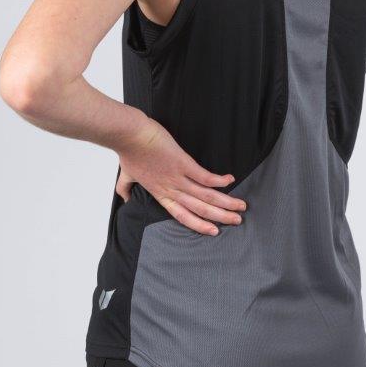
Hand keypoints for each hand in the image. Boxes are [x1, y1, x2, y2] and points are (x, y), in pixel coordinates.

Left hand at [116, 119, 246, 235]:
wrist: (129, 135)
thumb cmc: (128, 152)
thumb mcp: (126, 175)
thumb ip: (125, 188)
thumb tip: (124, 198)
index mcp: (160, 193)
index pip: (182, 215)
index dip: (199, 225)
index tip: (214, 231)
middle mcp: (171, 189)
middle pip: (199, 208)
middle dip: (220, 216)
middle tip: (236, 221)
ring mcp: (178, 177)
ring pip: (206, 196)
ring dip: (225, 202)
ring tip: (240, 206)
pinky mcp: (183, 163)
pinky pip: (204, 176)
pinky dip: (218, 180)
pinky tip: (230, 180)